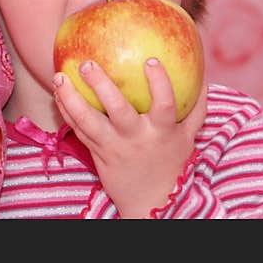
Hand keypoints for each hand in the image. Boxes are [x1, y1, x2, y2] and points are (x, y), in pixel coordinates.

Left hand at [54, 58, 206, 218]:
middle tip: (87, 63)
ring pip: (88, 121)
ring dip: (71, 98)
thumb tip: (204, 79)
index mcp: (162, 131)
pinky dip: (67, 111)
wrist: (151, 203)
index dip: (159, 82)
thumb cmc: (171, 164)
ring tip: (59, 76)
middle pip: (118, 110)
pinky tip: (58, 92)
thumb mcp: (188, 139)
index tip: (150, 59)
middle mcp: (137, 138)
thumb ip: (196, 110)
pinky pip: (79, 130)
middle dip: (101, 85)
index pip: (165, 104)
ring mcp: (114, 147)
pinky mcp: (97, 154)